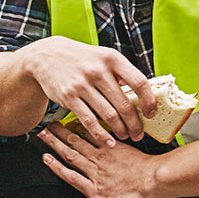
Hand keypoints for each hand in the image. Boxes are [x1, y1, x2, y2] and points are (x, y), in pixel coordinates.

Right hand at [19, 36, 155, 145]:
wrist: (46, 56)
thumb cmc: (81, 58)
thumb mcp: (103, 56)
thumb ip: (121, 73)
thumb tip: (143, 95)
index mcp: (112, 59)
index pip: (139, 83)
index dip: (149, 101)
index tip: (151, 114)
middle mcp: (98, 71)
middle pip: (125, 104)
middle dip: (135, 124)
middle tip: (139, 134)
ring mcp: (82, 84)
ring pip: (109, 114)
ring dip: (120, 130)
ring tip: (125, 136)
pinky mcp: (68, 96)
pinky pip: (89, 120)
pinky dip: (100, 134)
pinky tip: (108, 141)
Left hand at [37, 122, 164, 197]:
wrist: (157, 180)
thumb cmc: (151, 167)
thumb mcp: (135, 148)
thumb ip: (120, 142)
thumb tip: (111, 132)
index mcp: (109, 147)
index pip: (87, 132)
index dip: (72, 126)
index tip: (61, 118)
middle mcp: (99, 157)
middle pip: (74, 141)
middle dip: (57, 132)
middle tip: (45, 124)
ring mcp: (95, 173)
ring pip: (70, 155)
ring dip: (54, 144)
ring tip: (41, 136)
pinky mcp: (94, 190)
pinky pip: (71, 177)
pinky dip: (57, 167)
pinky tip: (47, 160)